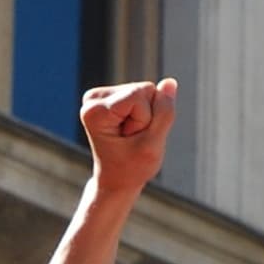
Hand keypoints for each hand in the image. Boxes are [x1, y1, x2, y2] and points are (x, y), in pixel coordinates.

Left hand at [77, 78, 179, 201]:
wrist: (116, 181)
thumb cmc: (131, 169)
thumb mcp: (152, 146)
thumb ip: (164, 113)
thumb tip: (170, 82)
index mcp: (95, 110)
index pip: (140, 94)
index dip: (145, 119)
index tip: (131, 139)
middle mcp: (93, 98)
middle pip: (143, 89)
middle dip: (146, 117)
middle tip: (132, 140)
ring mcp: (100, 96)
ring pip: (146, 91)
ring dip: (145, 117)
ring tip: (130, 137)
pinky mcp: (111, 96)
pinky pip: (145, 94)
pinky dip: (144, 114)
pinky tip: (130, 130)